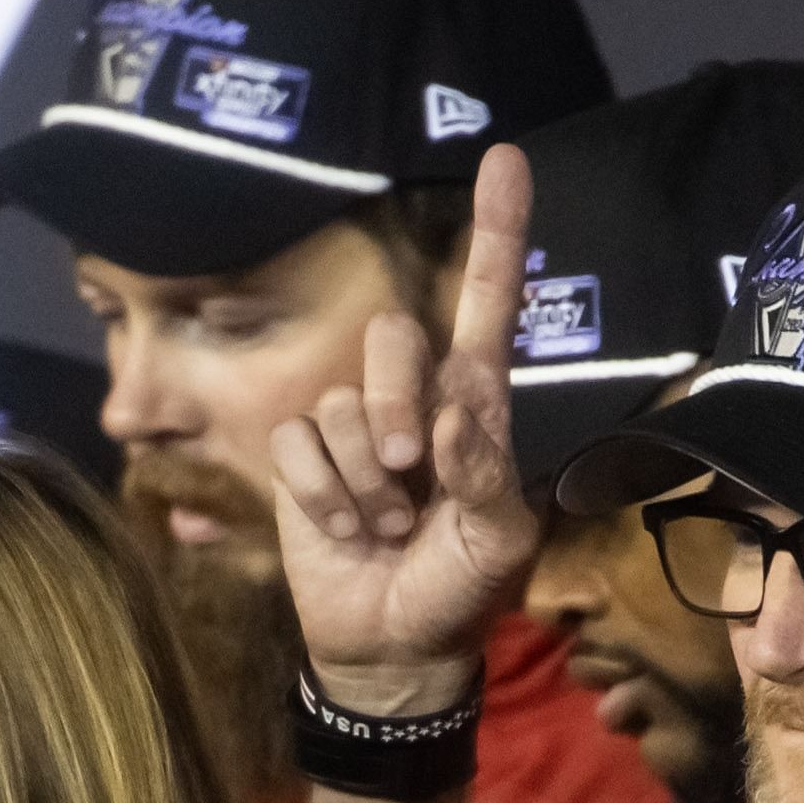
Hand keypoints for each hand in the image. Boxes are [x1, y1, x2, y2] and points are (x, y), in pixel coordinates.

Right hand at [271, 143, 539, 717]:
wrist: (390, 646)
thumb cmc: (459, 591)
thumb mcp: (499, 542)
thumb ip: (486, 474)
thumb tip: (451, 414)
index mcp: (476, 405)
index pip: (487, 305)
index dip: (496, 233)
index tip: (504, 156)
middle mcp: (413, 398)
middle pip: (390, 338)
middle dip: (394, 408)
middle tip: (408, 476)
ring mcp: (352, 425)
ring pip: (338, 403)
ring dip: (362, 481)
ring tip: (383, 525)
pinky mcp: (301, 457)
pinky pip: (298, 440)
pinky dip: (321, 494)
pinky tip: (343, 528)